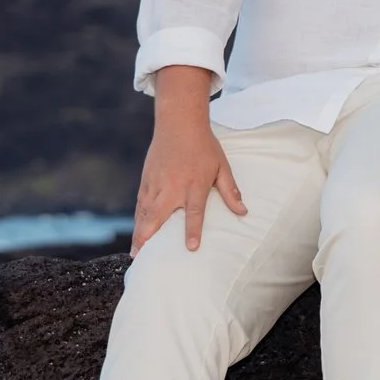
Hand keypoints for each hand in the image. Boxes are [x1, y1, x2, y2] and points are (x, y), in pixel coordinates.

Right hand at [135, 68, 245, 254]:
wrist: (179, 123)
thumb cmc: (204, 146)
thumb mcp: (222, 167)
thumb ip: (230, 191)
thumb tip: (243, 211)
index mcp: (194, 185)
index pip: (194, 213)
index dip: (193, 231)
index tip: (191, 248)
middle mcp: (172, 187)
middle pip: (158, 216)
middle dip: (149, 237)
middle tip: (144, 256)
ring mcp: (156, 184)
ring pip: (145, 212)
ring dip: (140, 232)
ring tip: (136, 251)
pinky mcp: (146, 179)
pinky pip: (140, 203)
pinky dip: (138, 218)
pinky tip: (137, 230)